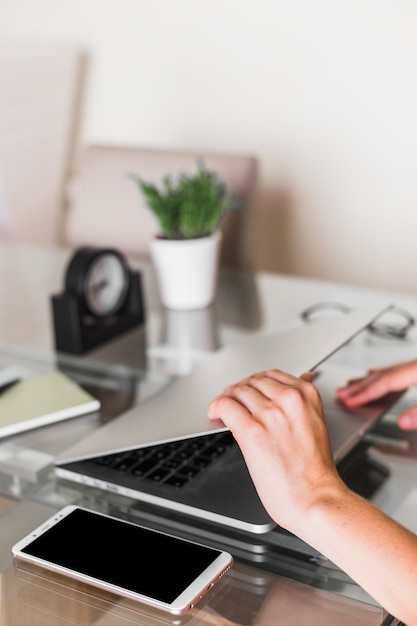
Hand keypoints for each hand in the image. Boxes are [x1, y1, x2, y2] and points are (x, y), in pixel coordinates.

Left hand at [207, 369, 345, 534]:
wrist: (315, 498)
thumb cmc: (316, 471)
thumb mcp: (316, 424)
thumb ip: (304, 402)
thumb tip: (302, 378)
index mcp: (307, 396)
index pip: (272, 375)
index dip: (255, 382)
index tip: (248, 390)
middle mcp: (289, 400)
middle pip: (253, 381)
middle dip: (240, 389)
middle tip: (231, 399)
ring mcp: (270, 414)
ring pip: (238, 391)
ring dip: (226, 398)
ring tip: (222, 408)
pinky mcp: (252, 430)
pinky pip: (226, 406)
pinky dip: (216, 406)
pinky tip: (214, 414)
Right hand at [336, 359, 416, 429]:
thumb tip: (402, 422)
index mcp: (416, 371)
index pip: (383, 382)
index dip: (365, 393)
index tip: (349, 401)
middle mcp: (413, 366)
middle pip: (380, 375)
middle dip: (358, 386)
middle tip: (341, 392)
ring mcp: (415, 367)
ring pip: (386, 371)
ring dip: (367, 380)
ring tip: (351, 385)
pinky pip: (394, 372)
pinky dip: (380, 377)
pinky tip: (376, 379)